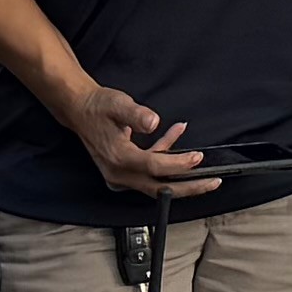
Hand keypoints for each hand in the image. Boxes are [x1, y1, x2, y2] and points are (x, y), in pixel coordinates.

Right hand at [56, 76, 227, 200]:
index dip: (179, 164)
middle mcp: (119, 173)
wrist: (79, 110)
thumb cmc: (98, 106)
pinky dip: (164, 158)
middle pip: (159, 188)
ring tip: (199, 159)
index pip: (155, 168)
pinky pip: (149, 173)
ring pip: (156, 184)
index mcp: (119, 158)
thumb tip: (153, 122)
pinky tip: (174, 135)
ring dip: (178, 172)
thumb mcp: (118, 103)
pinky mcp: (122, 172)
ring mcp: (119, 176)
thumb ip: (136, 114)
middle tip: (212, 182)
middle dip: (189, 187)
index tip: (198, 158)